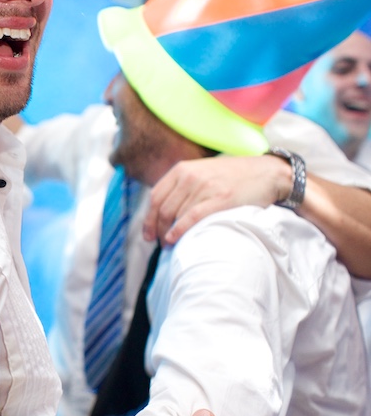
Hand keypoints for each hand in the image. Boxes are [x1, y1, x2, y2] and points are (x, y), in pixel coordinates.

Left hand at [143, 155, 289, 244]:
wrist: (268, 173)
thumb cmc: (234, 177)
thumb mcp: (203, 172)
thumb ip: (183, 184)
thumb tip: (163, 210)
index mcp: (182, 169)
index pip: (155, 197)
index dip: (148, 218)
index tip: (147, 234)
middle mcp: (190, 176)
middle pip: (163, 209)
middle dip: (157, 230)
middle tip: (158, 244)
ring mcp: (205, 187)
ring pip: (175, 215)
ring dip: (168, 234)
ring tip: (169, 245)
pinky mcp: (220, 199)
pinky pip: (191, 217)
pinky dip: (179, 230)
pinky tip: (174, 239)